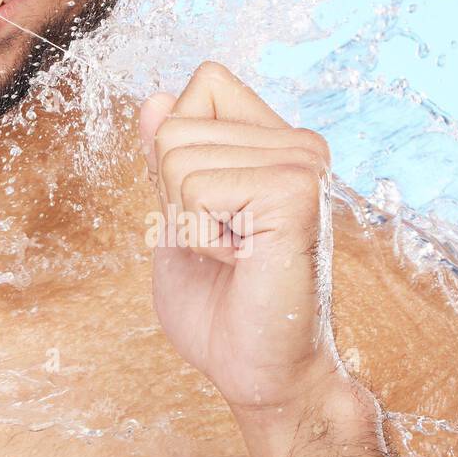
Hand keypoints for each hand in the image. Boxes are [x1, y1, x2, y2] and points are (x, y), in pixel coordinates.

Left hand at [138, 61, 342, 416]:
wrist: (259, 372)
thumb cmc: (219, 305)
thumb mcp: (175, 216)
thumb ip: (166, 159)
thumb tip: (156, 100)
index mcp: (275, 142)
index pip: (205, 84)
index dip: (177, 147)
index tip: (210, 208)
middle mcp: (298, 144)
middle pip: (173, 124)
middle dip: (172, 194)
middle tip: (223, 243)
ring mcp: (301, 164)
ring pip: (175, 155)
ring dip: (186, 219)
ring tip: (235, 254)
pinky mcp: (294, 193)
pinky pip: (196, 189)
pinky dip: (199, 236)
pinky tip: (242, 262)